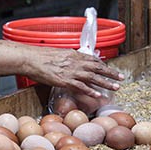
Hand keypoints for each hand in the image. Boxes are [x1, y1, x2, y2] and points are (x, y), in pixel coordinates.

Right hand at [0, 40, 123, 96]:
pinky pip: (81, 87)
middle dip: (110, 73)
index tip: (109, 69)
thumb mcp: (56, 54)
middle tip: (121, 77)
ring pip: (93, 77)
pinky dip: (91, 91)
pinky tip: (99, 95)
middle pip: (97, 67)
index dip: (102, 65)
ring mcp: (70, 71)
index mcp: (73, 54)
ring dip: (106, 83)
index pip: (92, 59)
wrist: (30, 59)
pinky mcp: (65, 80)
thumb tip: (71, 60)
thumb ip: (67, 58)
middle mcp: (75, 62)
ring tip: (116, 87)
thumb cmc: (39, 57)